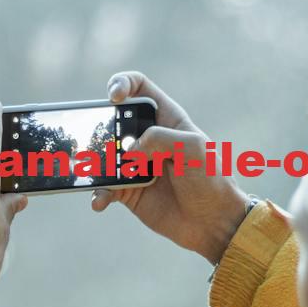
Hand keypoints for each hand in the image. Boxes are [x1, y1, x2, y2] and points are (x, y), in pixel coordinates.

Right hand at [91, 71, 252, 263]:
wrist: (214, 223)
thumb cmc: (211, 180)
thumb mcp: (192, 148)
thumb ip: (159, 138)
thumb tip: (128, 151)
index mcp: (166, 119)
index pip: (139, 87)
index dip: (122, 84)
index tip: (114, 97)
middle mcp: (148, 138)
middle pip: (113, 120)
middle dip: (99, 127)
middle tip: (102, 144)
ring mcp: (136, 164)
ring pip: (102, 155)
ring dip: (93, 162)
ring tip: (94, 173)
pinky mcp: (129, 190)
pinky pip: (104, 187)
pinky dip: (98, 193)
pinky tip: (100, 201)